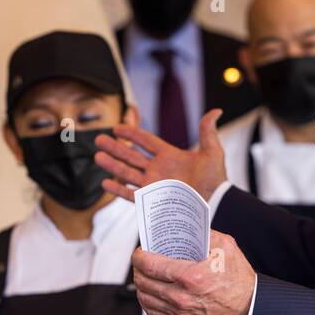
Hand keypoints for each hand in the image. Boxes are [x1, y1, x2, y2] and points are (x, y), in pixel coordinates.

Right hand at [95, 109, 227, 202]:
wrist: (215, 204)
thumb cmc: (216, 179)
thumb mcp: (213, 152)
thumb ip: (208, 131)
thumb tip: (217, 110)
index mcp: (169, 156)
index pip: (146, 141)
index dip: (132, 133)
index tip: (117, 127)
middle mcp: (158, 169)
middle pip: (131, 155)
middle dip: (115, 148)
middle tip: (98, 139)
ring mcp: (154, 185)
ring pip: (127, 173)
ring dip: (112, 165)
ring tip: (97, 157)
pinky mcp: (153, 201)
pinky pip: (131, 195)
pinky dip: (118, 190)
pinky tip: (105, 183)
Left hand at [131, 231, 255, 314]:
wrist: (248, 308)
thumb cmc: (238, 279)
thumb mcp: (226, 247)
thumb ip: (204, 233)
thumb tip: (185, 228)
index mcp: (191, 276)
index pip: (150, 265)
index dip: (139, 256)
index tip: (140, 251)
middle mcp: (182, 297)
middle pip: (143, 281)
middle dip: (138, 268)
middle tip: (142, 260)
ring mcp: (180, 312)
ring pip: (144, 297)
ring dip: (140, 284)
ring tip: (145, 274)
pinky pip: (153, 312)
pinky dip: (147, 300)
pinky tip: (151, 291)